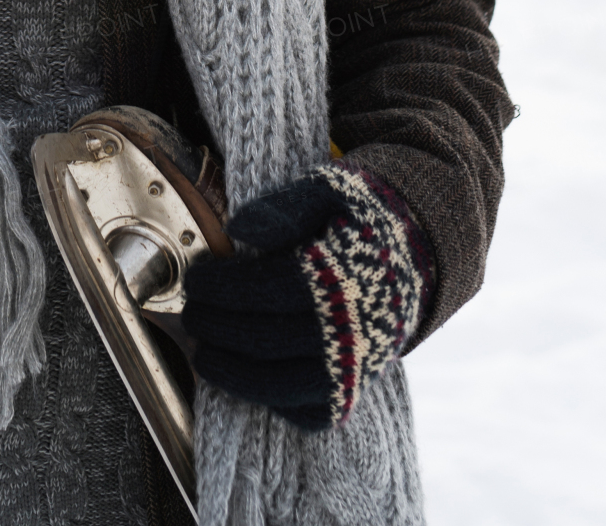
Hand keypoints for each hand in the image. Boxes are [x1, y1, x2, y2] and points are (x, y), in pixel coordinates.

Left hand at [181, 163, 433, 430]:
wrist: (414, 249)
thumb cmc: (357, 216)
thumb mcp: (327, 191)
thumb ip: (283, 207)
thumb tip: (237, 228)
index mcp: (343, 275)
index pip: (268, 289)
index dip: (223, 288)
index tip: (194, 281)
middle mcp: (352, 327)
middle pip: (268, 341)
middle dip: (218, 329)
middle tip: (191, 314)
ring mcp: (357, 364)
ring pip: (284, 386)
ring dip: (234, 375)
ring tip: (203, 355)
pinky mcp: (358, 387)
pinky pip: (312, 413)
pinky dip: (275, 402)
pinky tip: (246, 379)